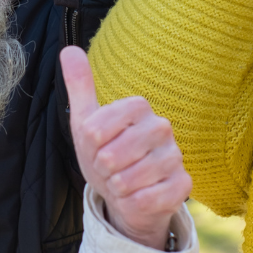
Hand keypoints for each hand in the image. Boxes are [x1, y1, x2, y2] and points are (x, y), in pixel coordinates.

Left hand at [61, 46, 191, 250]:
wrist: (127, 195)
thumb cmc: (106, 154)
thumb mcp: (86, 121)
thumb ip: (79, 86)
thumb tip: (69, 49)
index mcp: (138, 107)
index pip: (95, 130)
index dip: (89, 147)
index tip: (97, 148)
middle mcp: (161, 127)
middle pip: (110, 156)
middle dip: (101, 170)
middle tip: (109, 168)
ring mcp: (175, 156)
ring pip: (128, 180)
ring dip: (117, 188)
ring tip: (122, 182)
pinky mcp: (183, 185)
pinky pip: (147, 199)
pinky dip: (132, 203)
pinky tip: (137, 197)